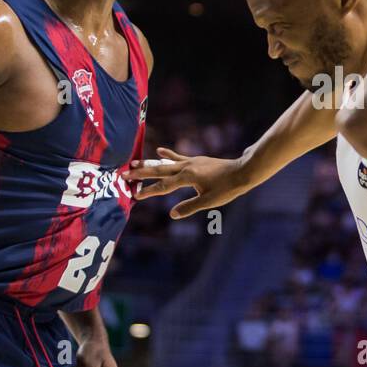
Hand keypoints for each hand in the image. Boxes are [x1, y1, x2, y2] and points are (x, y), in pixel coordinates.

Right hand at [122, 146, 252, 218]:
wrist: (242, 171)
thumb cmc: (227, 188)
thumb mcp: (209, 201)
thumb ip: (190, 207)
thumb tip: (172, 215)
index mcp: (188, 177)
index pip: (164, 187)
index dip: (149, 192)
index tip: (135, 195)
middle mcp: (187, 167)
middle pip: (159, 171)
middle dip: (141, 174)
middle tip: (124, 174)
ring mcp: (191, 162)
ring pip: (166, 164)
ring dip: (150, 164)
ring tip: (135, 163)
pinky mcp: (196, 161)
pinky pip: (178, 158)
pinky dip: (168, 155)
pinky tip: (159, 151)